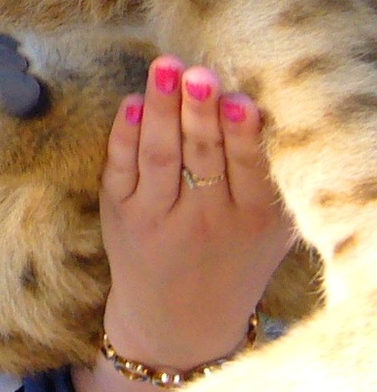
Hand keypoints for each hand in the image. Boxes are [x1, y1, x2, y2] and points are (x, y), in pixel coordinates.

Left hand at [72, 56, 297, 391]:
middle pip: (200, 157)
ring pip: (158, 156)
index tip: (239, 101)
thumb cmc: (233, 258)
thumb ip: (271, 177)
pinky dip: (124, 134)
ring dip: (160, 109)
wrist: (180, 323)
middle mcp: (205, 222)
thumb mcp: (269, 229)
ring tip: (164, 68)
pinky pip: (120, 168)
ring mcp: (158, 219)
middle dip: (198, 112)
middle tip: (196, 73)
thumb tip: (261, 107)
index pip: (247, 170)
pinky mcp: (121, 216)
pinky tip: (131, 102)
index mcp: (252, 220)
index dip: (242, 136)